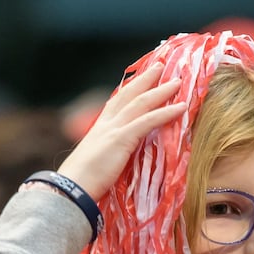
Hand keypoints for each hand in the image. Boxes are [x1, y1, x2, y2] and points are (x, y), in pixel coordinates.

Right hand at [57, 68, 185, 199]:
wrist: (72, 188)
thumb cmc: (83, 182)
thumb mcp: (97, 162)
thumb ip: (110, 155)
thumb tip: (120, 159)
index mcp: (99, 128)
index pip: (116, 101)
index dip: (130, 88)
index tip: (142, 78)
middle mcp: (106, 123)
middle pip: (128, 94)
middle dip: (145, 79)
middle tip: (160, 65)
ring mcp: (114, 129)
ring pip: (141, 103)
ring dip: (161, 91)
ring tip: (177, 82)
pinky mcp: (122, 139)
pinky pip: (148, 121)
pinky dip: (165, 113)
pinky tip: (181, 108)